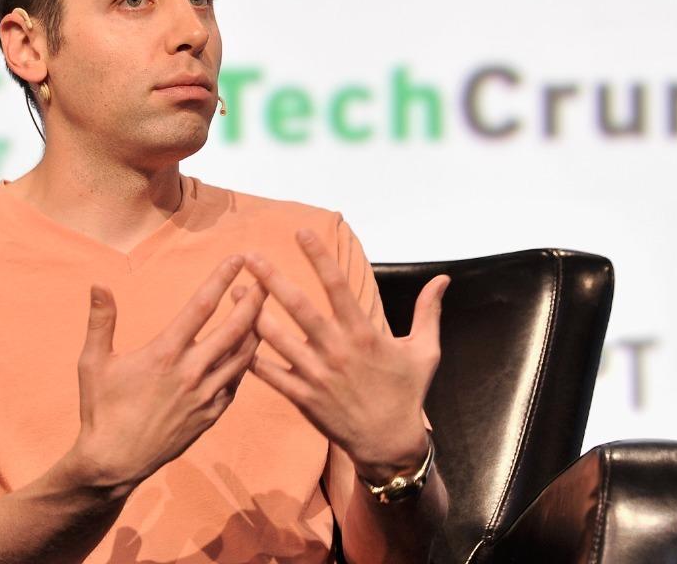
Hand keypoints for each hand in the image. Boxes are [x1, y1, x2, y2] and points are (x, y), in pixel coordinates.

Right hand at [69, 256, 265, 495]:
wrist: (115, 463)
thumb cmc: (101, 410)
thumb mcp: (93, 363)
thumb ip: (101, 321)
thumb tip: (99, 284)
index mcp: (165, 353)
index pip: (201, 306)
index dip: (222, 278)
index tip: (237, 258)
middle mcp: (191, 372)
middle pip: (235, 328)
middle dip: (255, 300)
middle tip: (267, 278)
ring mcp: (206, 395)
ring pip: (244, 356)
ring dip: (256, 329)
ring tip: (263, 309)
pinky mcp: (211, 415)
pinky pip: (237, 383)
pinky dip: (246, 363)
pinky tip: (247, 351)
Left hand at [244, 230, 448, 481]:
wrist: (390, 444)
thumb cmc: (407, 394)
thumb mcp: (425, 351)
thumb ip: (428, 312)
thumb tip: (443, 279)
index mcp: (364, 334)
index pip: (338, 286)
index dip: (319, 257)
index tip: (301, 232)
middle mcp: (337, 351)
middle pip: (299, 308)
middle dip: (272, 279)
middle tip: (249, 256)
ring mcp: (317, 375)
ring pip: (277, 339)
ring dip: (253, 313)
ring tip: (234, 290)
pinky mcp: (303, 397)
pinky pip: (270, 374)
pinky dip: (251, 356)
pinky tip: (233, 337)